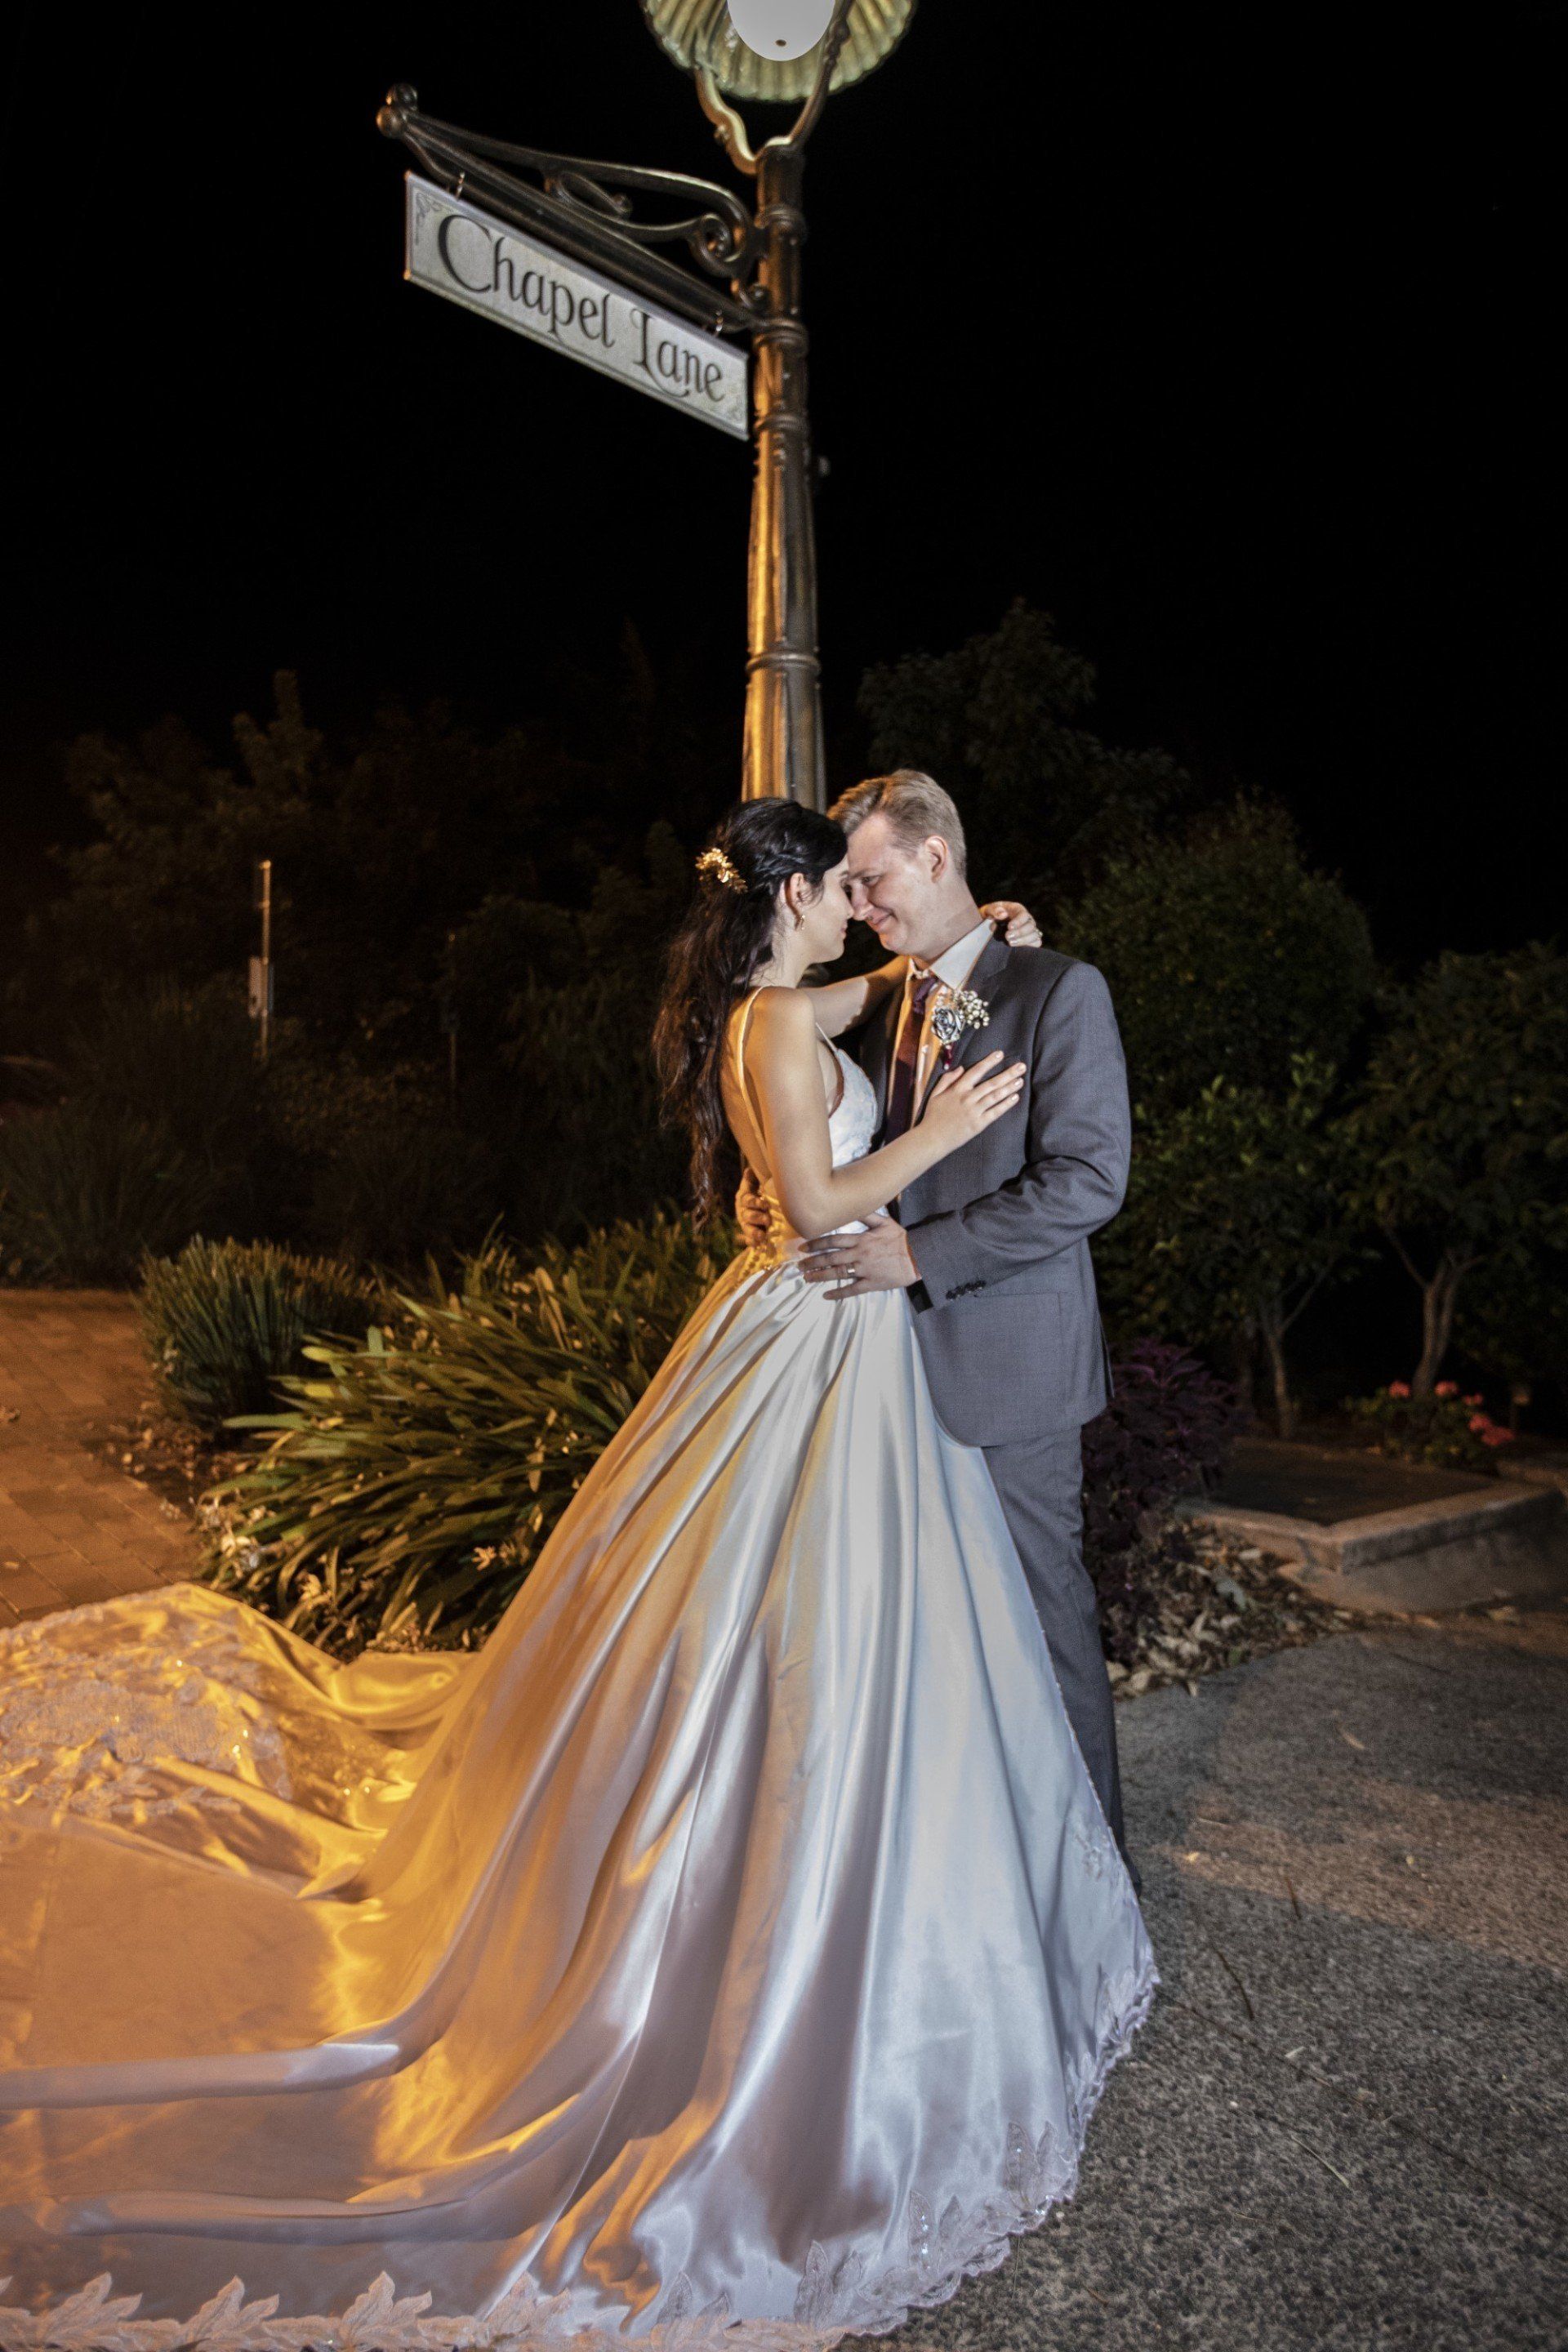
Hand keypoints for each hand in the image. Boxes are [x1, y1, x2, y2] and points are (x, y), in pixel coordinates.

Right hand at [734, 1169, 770, 1247]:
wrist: (764, 1204)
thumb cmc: (762, 1189)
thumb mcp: (757, 1183)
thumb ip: (752, 1178)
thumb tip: (749, 1170)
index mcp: (744, 1198)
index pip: (747, 1200)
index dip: (755, 1202)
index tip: (765, 1204)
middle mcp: (743, 1211)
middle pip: (747, 1215)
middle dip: (757, 1218)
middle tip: (768, 1220)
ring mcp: (746, 1223)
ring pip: (747, 1228)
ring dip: (754, 1232)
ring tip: (762, 1236)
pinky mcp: (750, 1233)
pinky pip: (748, 1239)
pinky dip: (752, 1242)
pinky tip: (757, 1245)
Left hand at [800, 1212, 918, 1297]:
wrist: (918, 1257)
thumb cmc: (901, 1239)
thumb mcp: (885, 1222)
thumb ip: (867, 1215)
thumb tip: (853, 1205)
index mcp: (861, 1239)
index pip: (832, 1240)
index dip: (815, 1243)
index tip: (803, 1247)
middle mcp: (860, 1254)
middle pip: (830, 1258)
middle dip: (812, 1262)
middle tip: (799, 1266)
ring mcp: (865, 1270)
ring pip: (837, 1273)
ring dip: (820, 1276)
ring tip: (807, 1278)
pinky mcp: (872, 1283)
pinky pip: (852, 1289)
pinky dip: (838, 1293)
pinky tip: (826, 1296)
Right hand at [920, 1051, 1026, 1153]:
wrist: (932, 1138)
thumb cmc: (932, 1116)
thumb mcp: (935, 1094)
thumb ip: (947, 1079)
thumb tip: (961, 1068)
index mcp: (957, 1089)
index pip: (976, 1071)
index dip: (989, 1062)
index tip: (1000, 1054)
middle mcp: (968, 1098)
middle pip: (991, 1083)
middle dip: (1007, 1073)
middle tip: (1021, 1066)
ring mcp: (974, 1111)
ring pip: (995, 1096)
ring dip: (1009, 1087)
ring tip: (1021, 1080)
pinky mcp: (979, 1124)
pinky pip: (995, 1112)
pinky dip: (1005, 1104)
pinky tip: (1015, 1098)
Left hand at [980, 900, 1041, 948]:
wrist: (993, 923)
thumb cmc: (994, 914)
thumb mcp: (991, 909)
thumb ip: (995, 910)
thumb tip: (1003, 914)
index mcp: (1019, 910)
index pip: (1023, 915)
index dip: (1018, 921)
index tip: (1009, 927)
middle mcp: (1027, 920)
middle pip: (1030, 926)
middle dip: (1020, 932)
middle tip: (1007, 936)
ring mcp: (1030, 930)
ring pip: (1034, 935)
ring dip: (1023, 940)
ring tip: (1010, 943)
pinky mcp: (1030, 939)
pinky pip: (1036, 943)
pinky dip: (1030, 946)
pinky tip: (1018, 948)